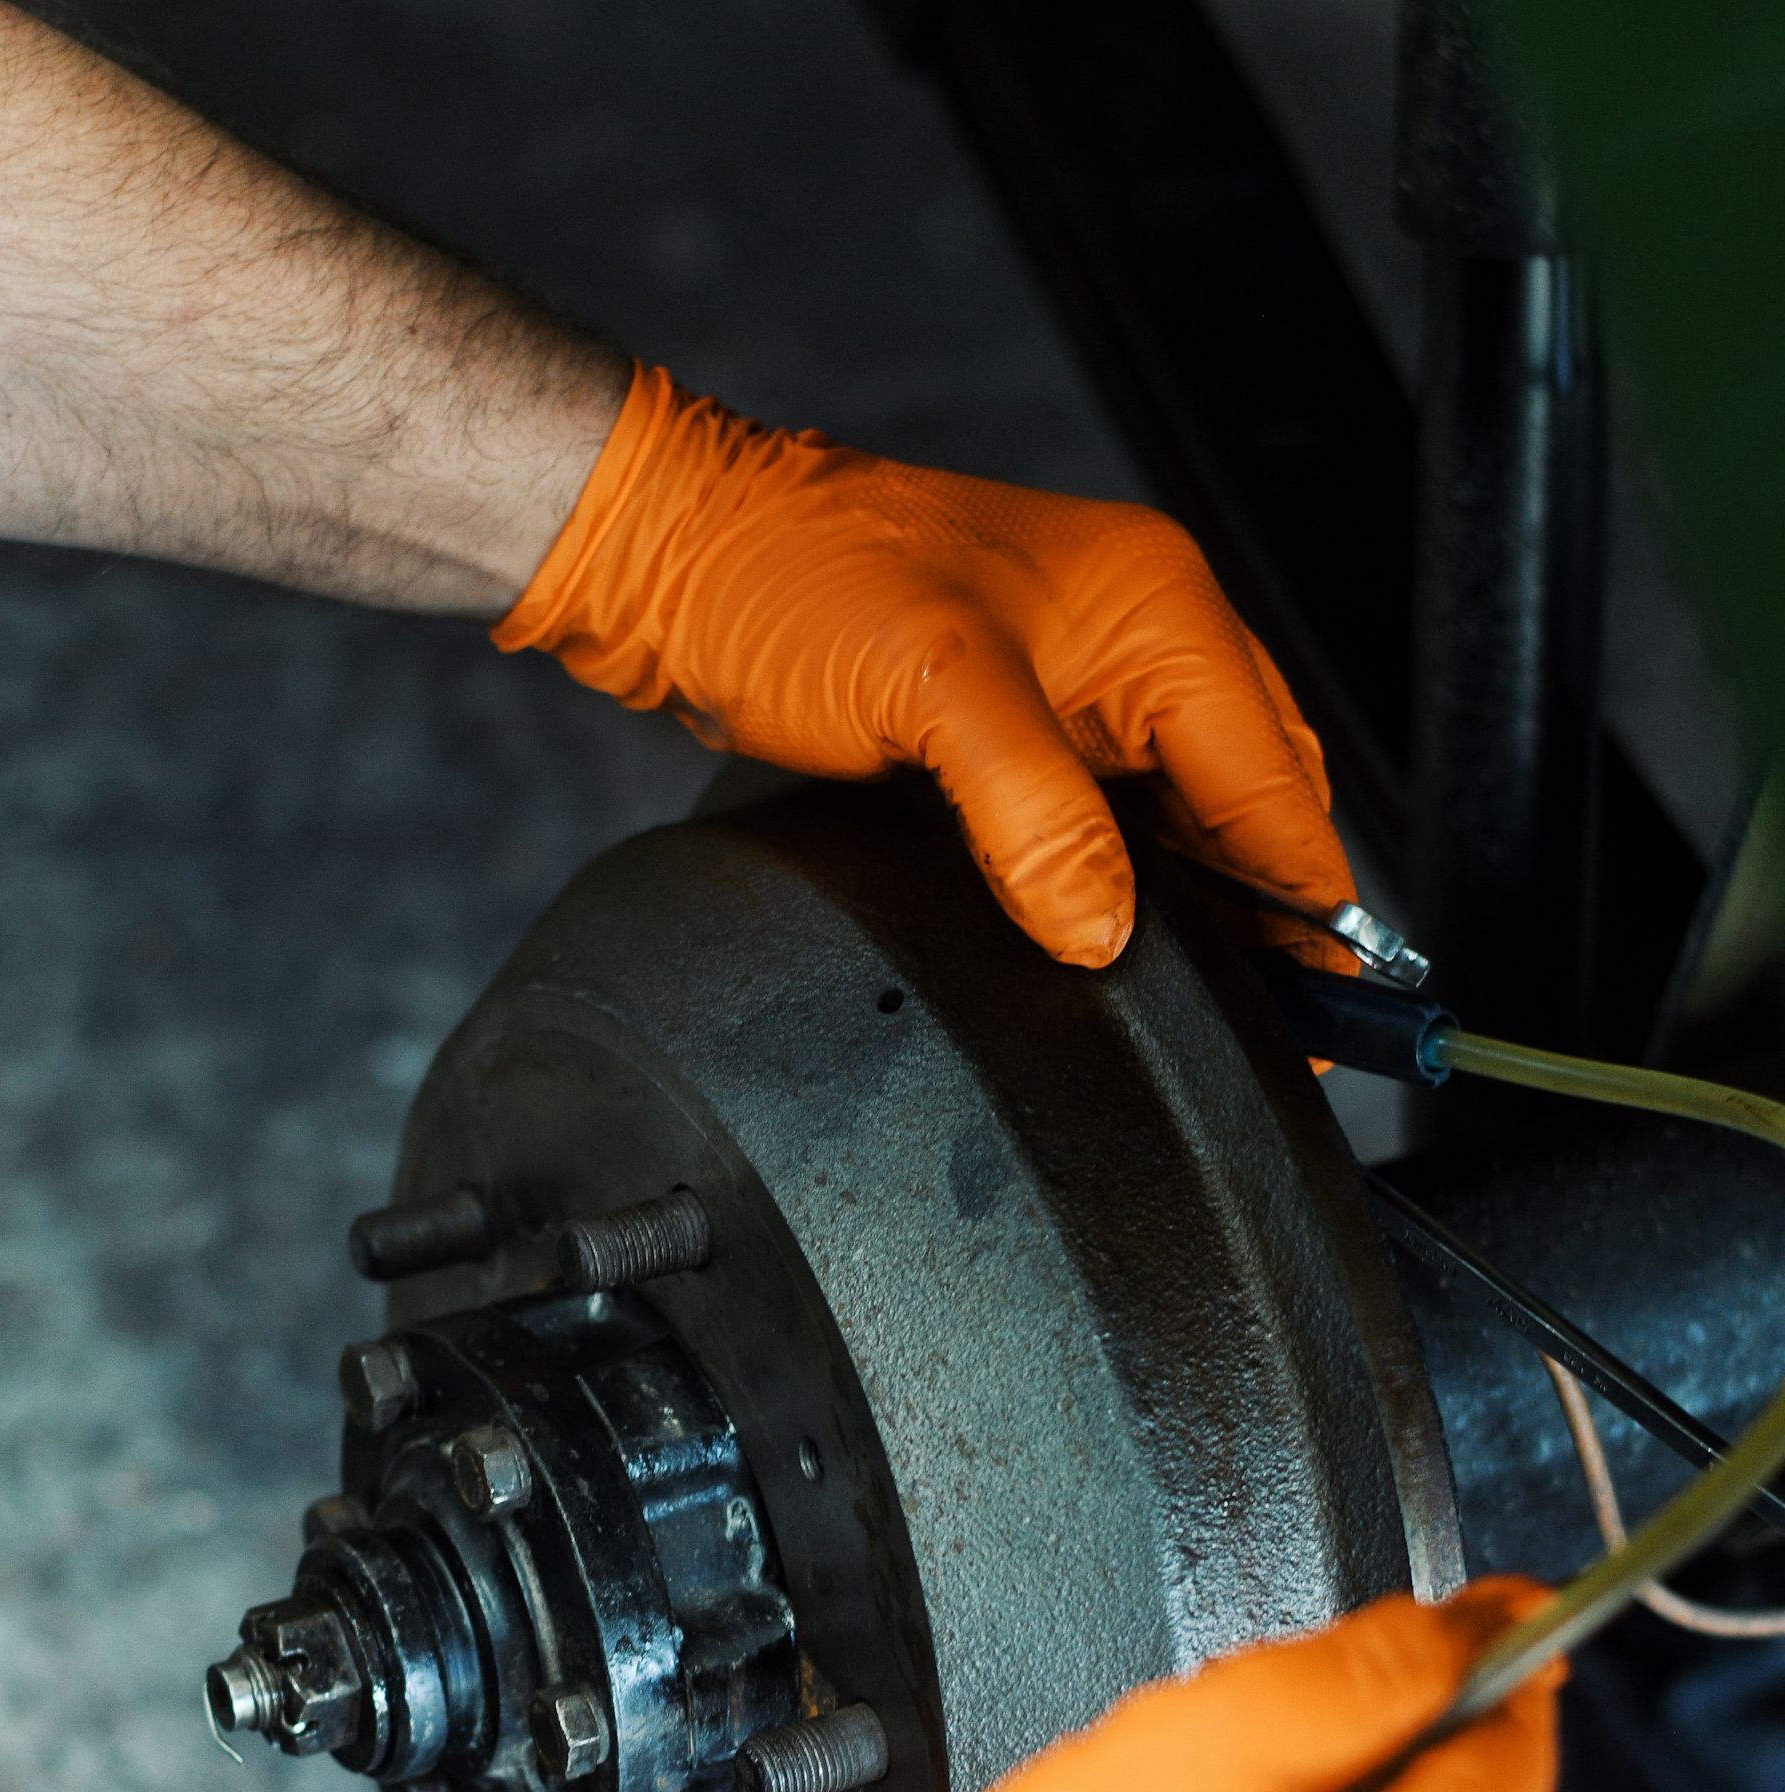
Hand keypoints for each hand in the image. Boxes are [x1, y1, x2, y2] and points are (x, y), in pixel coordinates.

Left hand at [494, 365, 1353, 970]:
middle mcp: (1145, 638)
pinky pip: (1114, 815)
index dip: (1304, 912)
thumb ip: (1042, 822)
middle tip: (1270, 1032)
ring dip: (1196, 906)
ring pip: (1189, 819)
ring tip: (1201, 1008)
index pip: (1278, 789)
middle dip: (1268, 917)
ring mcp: (1087, 681)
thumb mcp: (934, 698)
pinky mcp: (1028, 719)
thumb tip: (1110, 934)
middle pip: (1257, 807)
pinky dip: (1125, 882)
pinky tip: (1106, 944)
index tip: (1319, 1014)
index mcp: (1162, 614)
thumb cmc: (796, 580)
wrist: (678, 553)